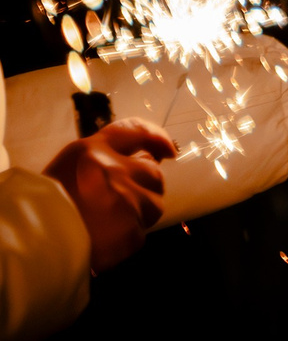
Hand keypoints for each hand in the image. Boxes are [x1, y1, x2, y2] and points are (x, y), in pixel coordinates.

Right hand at [43, 118, 172, 270]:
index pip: (134, 131)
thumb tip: (154, 151)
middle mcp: (113, 174)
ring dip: (140, 211)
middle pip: (153, 174)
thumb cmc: (49, 199)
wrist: (33, 242)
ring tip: (110, 220)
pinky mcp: (129, 235)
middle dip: (143, 185)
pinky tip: (107, 237)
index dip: (155, 137)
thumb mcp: (71, 161)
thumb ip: (109, 150)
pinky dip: (128, 236)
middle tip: (117, 198)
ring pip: (154, 205)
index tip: (166, 148)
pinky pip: (140, 233)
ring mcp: (125, 205)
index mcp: (93, 153)